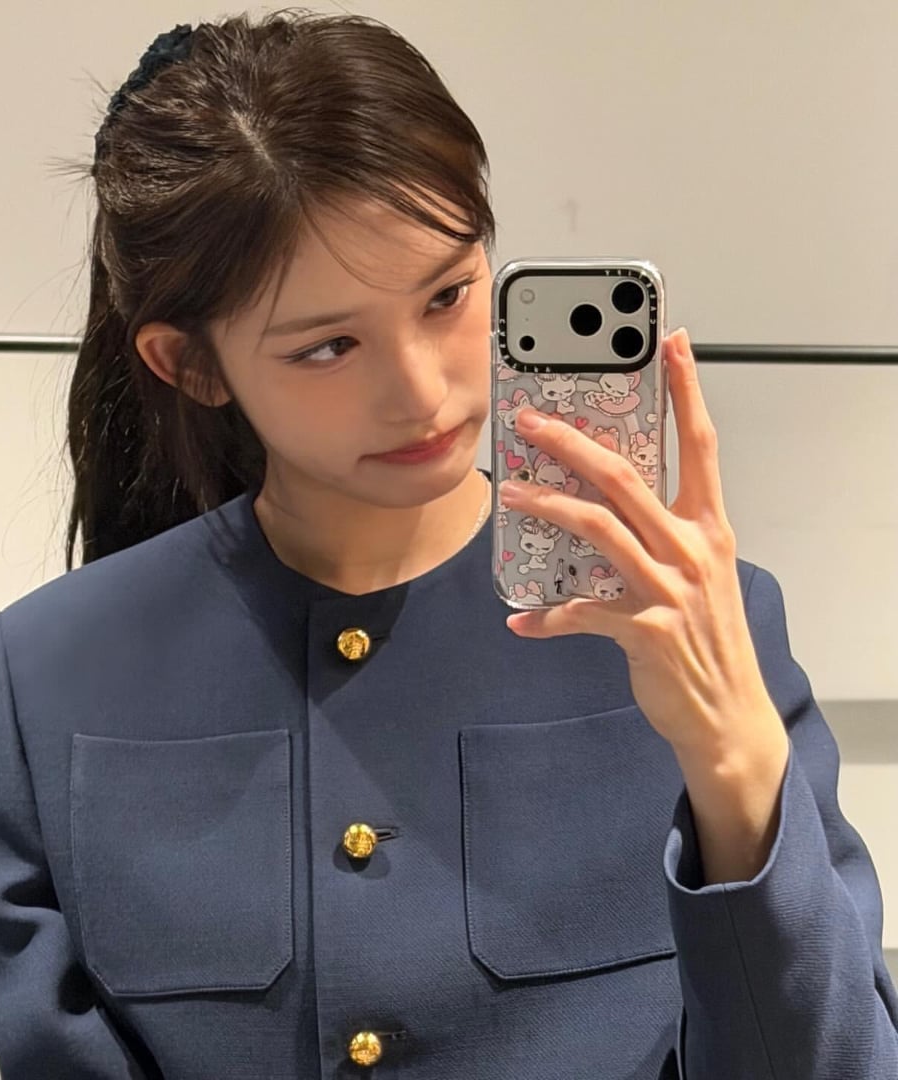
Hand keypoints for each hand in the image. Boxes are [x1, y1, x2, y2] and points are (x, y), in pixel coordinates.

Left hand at [498, 329, 785, 769]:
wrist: (726, 712)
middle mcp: (692, 549)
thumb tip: (605, 498)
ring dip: (547, 508)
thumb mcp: (698, 571)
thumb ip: (661, 531)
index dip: (685, 391)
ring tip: (510, 494)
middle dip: (572, 442)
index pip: (700, 444)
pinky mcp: (645, 629)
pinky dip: (547, 617)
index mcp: (709, 527)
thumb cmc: (707, 635)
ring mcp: (670, 588)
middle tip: (531, 421)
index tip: (670, 343)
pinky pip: (581, 613)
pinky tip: (520, 620)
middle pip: (625, 477)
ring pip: (597, 528)